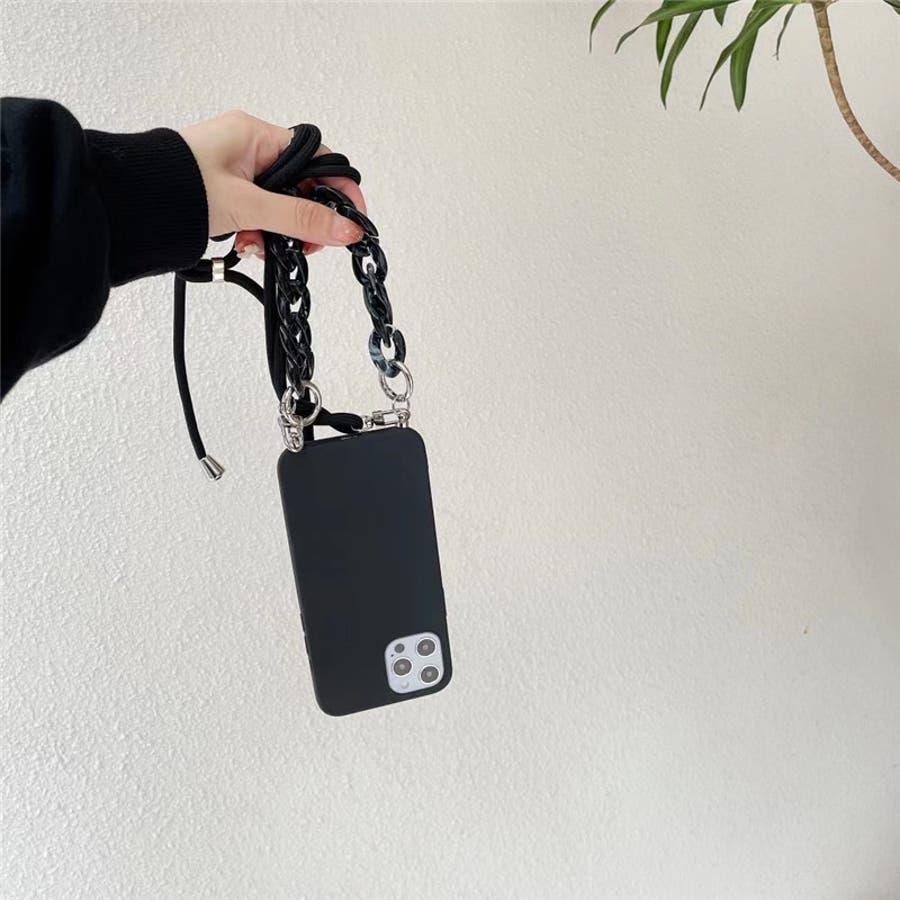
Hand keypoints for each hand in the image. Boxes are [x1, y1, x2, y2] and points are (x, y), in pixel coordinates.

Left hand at [178, 109, 366, 259]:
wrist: (124, 208)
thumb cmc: (174, 190)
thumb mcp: (248, 206)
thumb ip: (300, 217)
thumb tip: (347, 229)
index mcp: (256, 135)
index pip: (318, 159)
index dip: (338, 190)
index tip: (352, 222)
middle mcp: (248, 150)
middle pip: (301, 188)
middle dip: (304, 221)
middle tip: (302, 247)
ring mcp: (235, 174)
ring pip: (280, 208)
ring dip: (278, 233)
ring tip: (259, 248)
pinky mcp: (224, 197)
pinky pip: (258, 217)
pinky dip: (257, 236)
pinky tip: (244, 247)